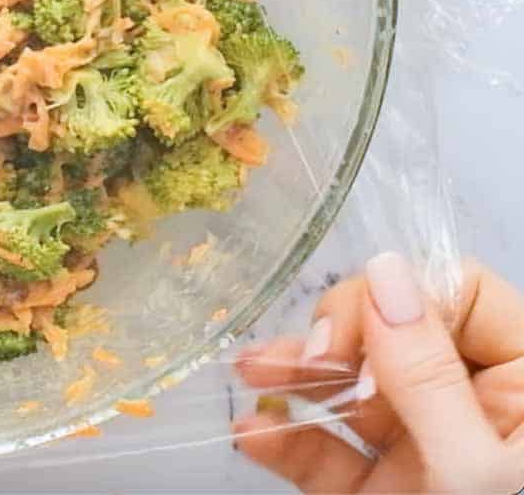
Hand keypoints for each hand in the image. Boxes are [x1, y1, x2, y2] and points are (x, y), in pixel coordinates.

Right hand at [233, 254, 523, 492]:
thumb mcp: (473, 467)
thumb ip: (426, 374)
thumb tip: (385, 272)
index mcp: (521, 387)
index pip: (459, 294)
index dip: (399, 297)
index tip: (351, 332)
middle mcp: (471, 408)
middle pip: (392, 332)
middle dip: (335, 337)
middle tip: (309, 357)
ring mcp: (422, 450)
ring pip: (350, 388)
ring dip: (292, 377)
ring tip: (248, 371)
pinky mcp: (379, 490)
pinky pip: (326, 451)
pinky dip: (285, 440)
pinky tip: (253, 432)